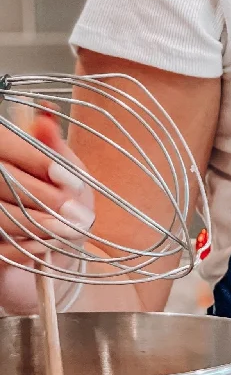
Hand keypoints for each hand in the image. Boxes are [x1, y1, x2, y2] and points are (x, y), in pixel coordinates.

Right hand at [0, 112, 94, 314]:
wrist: (58, 262)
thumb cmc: (65, 212)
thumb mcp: (71, 177)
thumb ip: (57, 149)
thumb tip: (46, 112)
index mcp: (2, 158)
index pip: (4, 144)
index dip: (37, 160)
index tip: (70, 178)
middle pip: (0, 178)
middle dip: (42, 196)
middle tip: (78, 213)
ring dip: (41, 224)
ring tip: (71, 231)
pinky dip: (28, 247)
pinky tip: (46, 248)